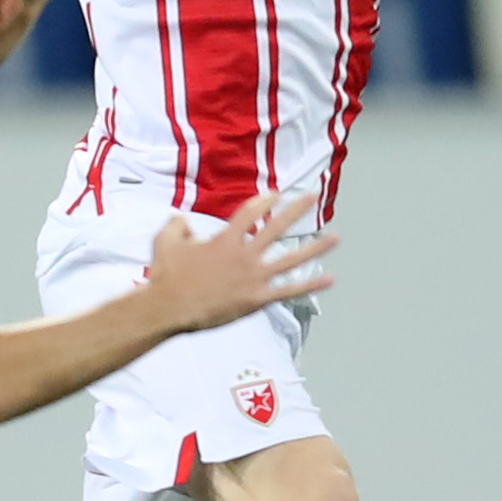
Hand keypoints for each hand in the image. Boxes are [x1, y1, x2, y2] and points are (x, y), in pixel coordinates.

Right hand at [144, 191, 336, 332]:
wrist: (170, 307)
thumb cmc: (166, 276)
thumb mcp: (165, 242)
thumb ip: (177, 226)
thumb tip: (182, 220)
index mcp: (225, 240)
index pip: (250, 213)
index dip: (264, 201)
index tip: (276, 193)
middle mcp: (244, 254)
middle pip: (277, 227)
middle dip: (297, 209)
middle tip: (313, 196)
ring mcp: (253, 277)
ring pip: (292, 259)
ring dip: (315, 248)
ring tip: (336, 238)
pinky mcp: (257, 299)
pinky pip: (289, 291)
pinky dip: (310, 285)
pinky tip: (329, 279)